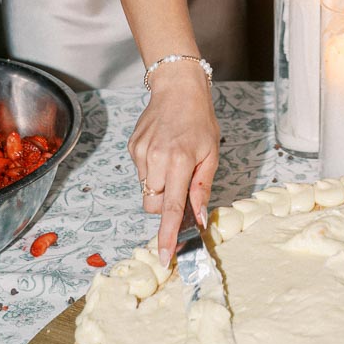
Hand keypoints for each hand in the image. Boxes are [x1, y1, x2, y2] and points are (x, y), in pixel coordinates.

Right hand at [128, 65, 219, 264]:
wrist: (177, 88)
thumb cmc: (199, 119)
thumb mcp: (211, 152)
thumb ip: (201, 188)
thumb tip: (198, 218)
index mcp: (179, 161)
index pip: (170, 207)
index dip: (167, 234)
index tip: (164, 256)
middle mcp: (156, 159)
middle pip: (153, 205)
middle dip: (165, 203)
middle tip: (181, 182)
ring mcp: (140, 153)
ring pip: (147, 189)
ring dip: (160, 184)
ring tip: (173, 158)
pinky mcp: (132, 148)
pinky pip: (141, 173)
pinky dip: (152, 169)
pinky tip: (162, 149)